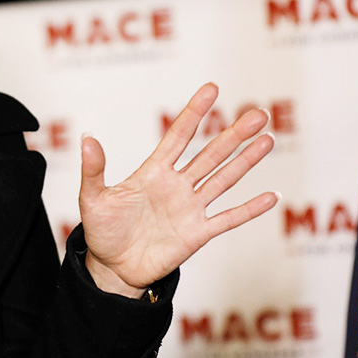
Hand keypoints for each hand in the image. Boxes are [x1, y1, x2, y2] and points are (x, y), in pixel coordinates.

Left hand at [79, 83, 277, 297]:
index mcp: (153, 172)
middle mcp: (176, 186)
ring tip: (267, 139)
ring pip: (224, 179)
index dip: (194, 113)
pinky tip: (271, 196)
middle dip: (233, 134)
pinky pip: (228, 218)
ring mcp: (190, 209)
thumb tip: (87, 138)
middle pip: (210, 154)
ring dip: (246, 160)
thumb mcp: (92, 199)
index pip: (178, 136)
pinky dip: (249, 209)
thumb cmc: (102, 231)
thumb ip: (94, 170)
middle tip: (258, 113)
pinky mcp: (197, 233)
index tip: (212, 89)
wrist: (112, 268)